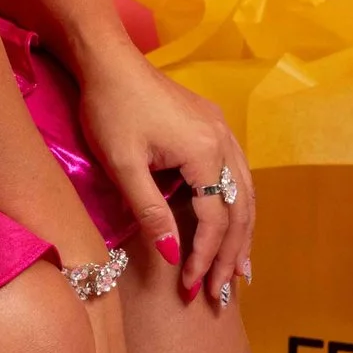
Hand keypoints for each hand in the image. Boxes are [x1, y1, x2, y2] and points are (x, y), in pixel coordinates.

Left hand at [76, 39, 253, 306]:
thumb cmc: (109, 108)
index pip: (213, 219)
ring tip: (238, 272)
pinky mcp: (213, 125)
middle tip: (220, 293)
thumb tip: (171, 256)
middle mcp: (224, 140)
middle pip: (239, 210)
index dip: (203, 257)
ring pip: (244, 193)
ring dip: (241, 234)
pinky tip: (233, 225)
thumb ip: (150, 212)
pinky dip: (236, 206)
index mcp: (204, 151)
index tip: (189, 287)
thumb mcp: (123, 165)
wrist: (108, 58)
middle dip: (230, 255)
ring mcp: (222, 130)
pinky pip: (237, 174)